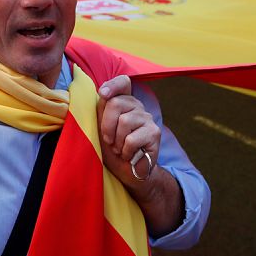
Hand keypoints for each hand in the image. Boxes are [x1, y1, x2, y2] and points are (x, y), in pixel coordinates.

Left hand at [97, 75, 160, 189]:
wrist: (127, 172)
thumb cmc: (112, 150)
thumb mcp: (101, 128)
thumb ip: (101, 111)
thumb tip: (102, 94)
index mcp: (123, 102)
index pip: (123, 82)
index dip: (113, 85)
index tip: (103, 94)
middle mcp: (137, 106)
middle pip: (115, 103)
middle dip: (106, 126)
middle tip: (109, 141)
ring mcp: (147, 118)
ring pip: (124, 121)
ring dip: (117, 141)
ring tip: (119, 149)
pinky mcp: (154, 132)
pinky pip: (132, 139)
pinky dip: (125, 151)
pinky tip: (129, 155)